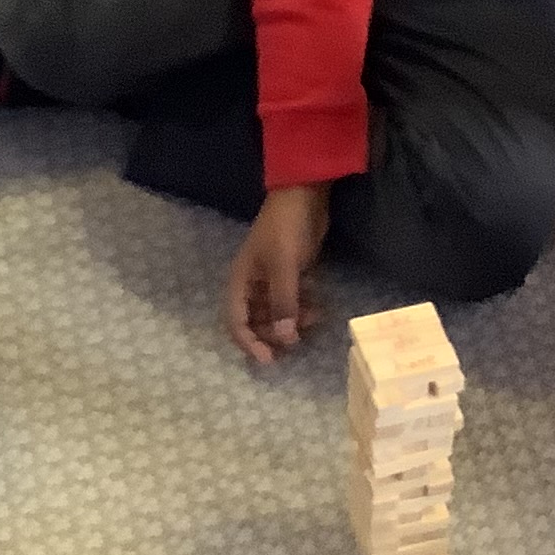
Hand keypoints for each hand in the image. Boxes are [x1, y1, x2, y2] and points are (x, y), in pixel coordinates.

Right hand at [225, 186, 330, 362]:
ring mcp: (273, 280)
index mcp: (241, 281)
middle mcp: (253, 285)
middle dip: (275, 334)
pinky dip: (303, 309)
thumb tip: (285, 339)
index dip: (249, 343)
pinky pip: (293, 302)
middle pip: (257, 322)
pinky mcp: (292, 276)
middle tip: (296, 340)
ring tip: (313, 319)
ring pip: (277, 314)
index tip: (269, 359)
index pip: (236, 322)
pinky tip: (318, 309)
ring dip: (292, 322)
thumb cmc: (286, 228)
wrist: (305, 195)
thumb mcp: (284, 266)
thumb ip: (284, 302)